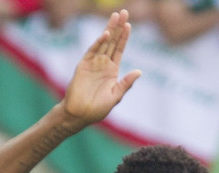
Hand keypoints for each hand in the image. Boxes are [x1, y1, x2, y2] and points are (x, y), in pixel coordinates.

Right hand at [61, 11, 141, 126]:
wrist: (78, 115)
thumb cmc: (97, 109)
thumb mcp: (115, 96)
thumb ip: (126, 83)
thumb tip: (139, 71)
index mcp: (112, 70)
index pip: (119, 49)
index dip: (124, 37)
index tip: (129, 24)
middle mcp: (103, 64)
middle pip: (112, 41)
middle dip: (118, 27)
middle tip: (124, 11)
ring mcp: (93, 63)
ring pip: (103, 43)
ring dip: (109, 29)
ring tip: (115, 16)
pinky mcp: (83, 66)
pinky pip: (92, 51)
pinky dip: (98, 43)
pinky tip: (106, 34)